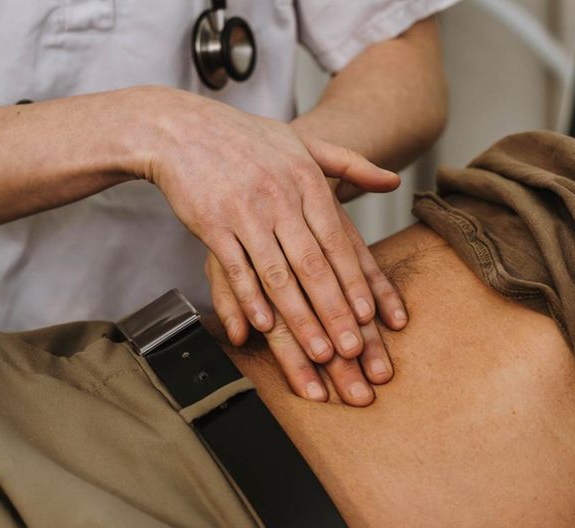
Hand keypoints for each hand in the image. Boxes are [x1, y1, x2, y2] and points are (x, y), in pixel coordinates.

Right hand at [141, 90, 407, 392]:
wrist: (181, 128)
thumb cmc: (246, 140)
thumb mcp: (303, 144)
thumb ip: (351, 164)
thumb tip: (394, 181)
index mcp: (307, 180)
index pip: (337, 242)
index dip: (353, 282)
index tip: (368, 319)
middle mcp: (280, 197)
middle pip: (314, 265)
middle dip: (334, 312)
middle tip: (350, 351)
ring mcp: (245, 211)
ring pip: (278, 274)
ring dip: (299, 318)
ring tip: (317, 353)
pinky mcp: (212, 223)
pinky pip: (236, 268)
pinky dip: (250, 298)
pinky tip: (264, 326)